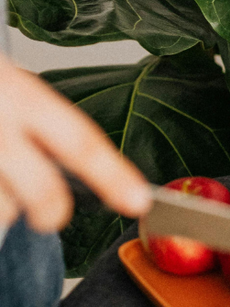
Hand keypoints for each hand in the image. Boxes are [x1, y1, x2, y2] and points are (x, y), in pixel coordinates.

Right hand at [0, 59, 150, 231]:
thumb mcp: (13, 90)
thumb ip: (42, 128)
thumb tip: (84, 181)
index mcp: (21, 95)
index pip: (79, 140)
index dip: (113, 174)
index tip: (139, 202)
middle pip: (39, 190)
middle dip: (50, 212)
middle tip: (50, 216)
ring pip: (2, 207)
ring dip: (0, 205)